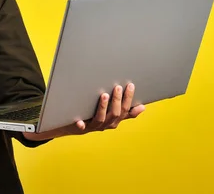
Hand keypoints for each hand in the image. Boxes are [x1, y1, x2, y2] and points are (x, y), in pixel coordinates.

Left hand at [23, 83, 144, 140]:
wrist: (70, 126)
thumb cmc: (93, 115)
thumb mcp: (110, 113)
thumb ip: (125, 111)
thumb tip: (143, 107)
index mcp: (114, 120)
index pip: (125, 110)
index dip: (129, 99)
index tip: (131, 85)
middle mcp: (105, 124)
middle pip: (115, 114)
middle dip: (117, 101)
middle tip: (118, 87)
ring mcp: (92, 126)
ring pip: (100, 119)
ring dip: (103, 108)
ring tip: (104, 95)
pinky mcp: (79, 128)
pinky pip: (80, 127)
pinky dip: (81, 124)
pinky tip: (80, 121)